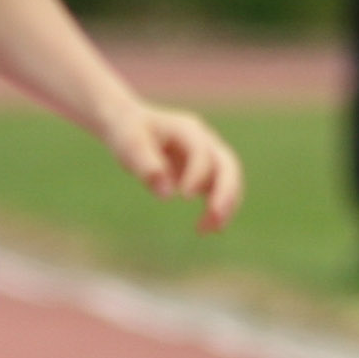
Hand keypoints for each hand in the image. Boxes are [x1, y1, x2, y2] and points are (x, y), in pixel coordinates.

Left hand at [111, 104, 243, 233]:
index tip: (184, 197)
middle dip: (226, 192)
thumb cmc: (129, 132)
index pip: (202, 151)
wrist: (131, 126)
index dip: (198, 174)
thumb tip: (167, 194)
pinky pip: (220, 193)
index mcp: (187, 129)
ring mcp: (209, 157)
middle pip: (228, 165)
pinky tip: (203, 229)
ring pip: (230, 180)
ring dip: (224, 206)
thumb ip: (145, 165)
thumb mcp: (129, 144)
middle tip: (216, 217)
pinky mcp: (206, 173)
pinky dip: (216, 211)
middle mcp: (205, 141)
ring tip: (208, 231)